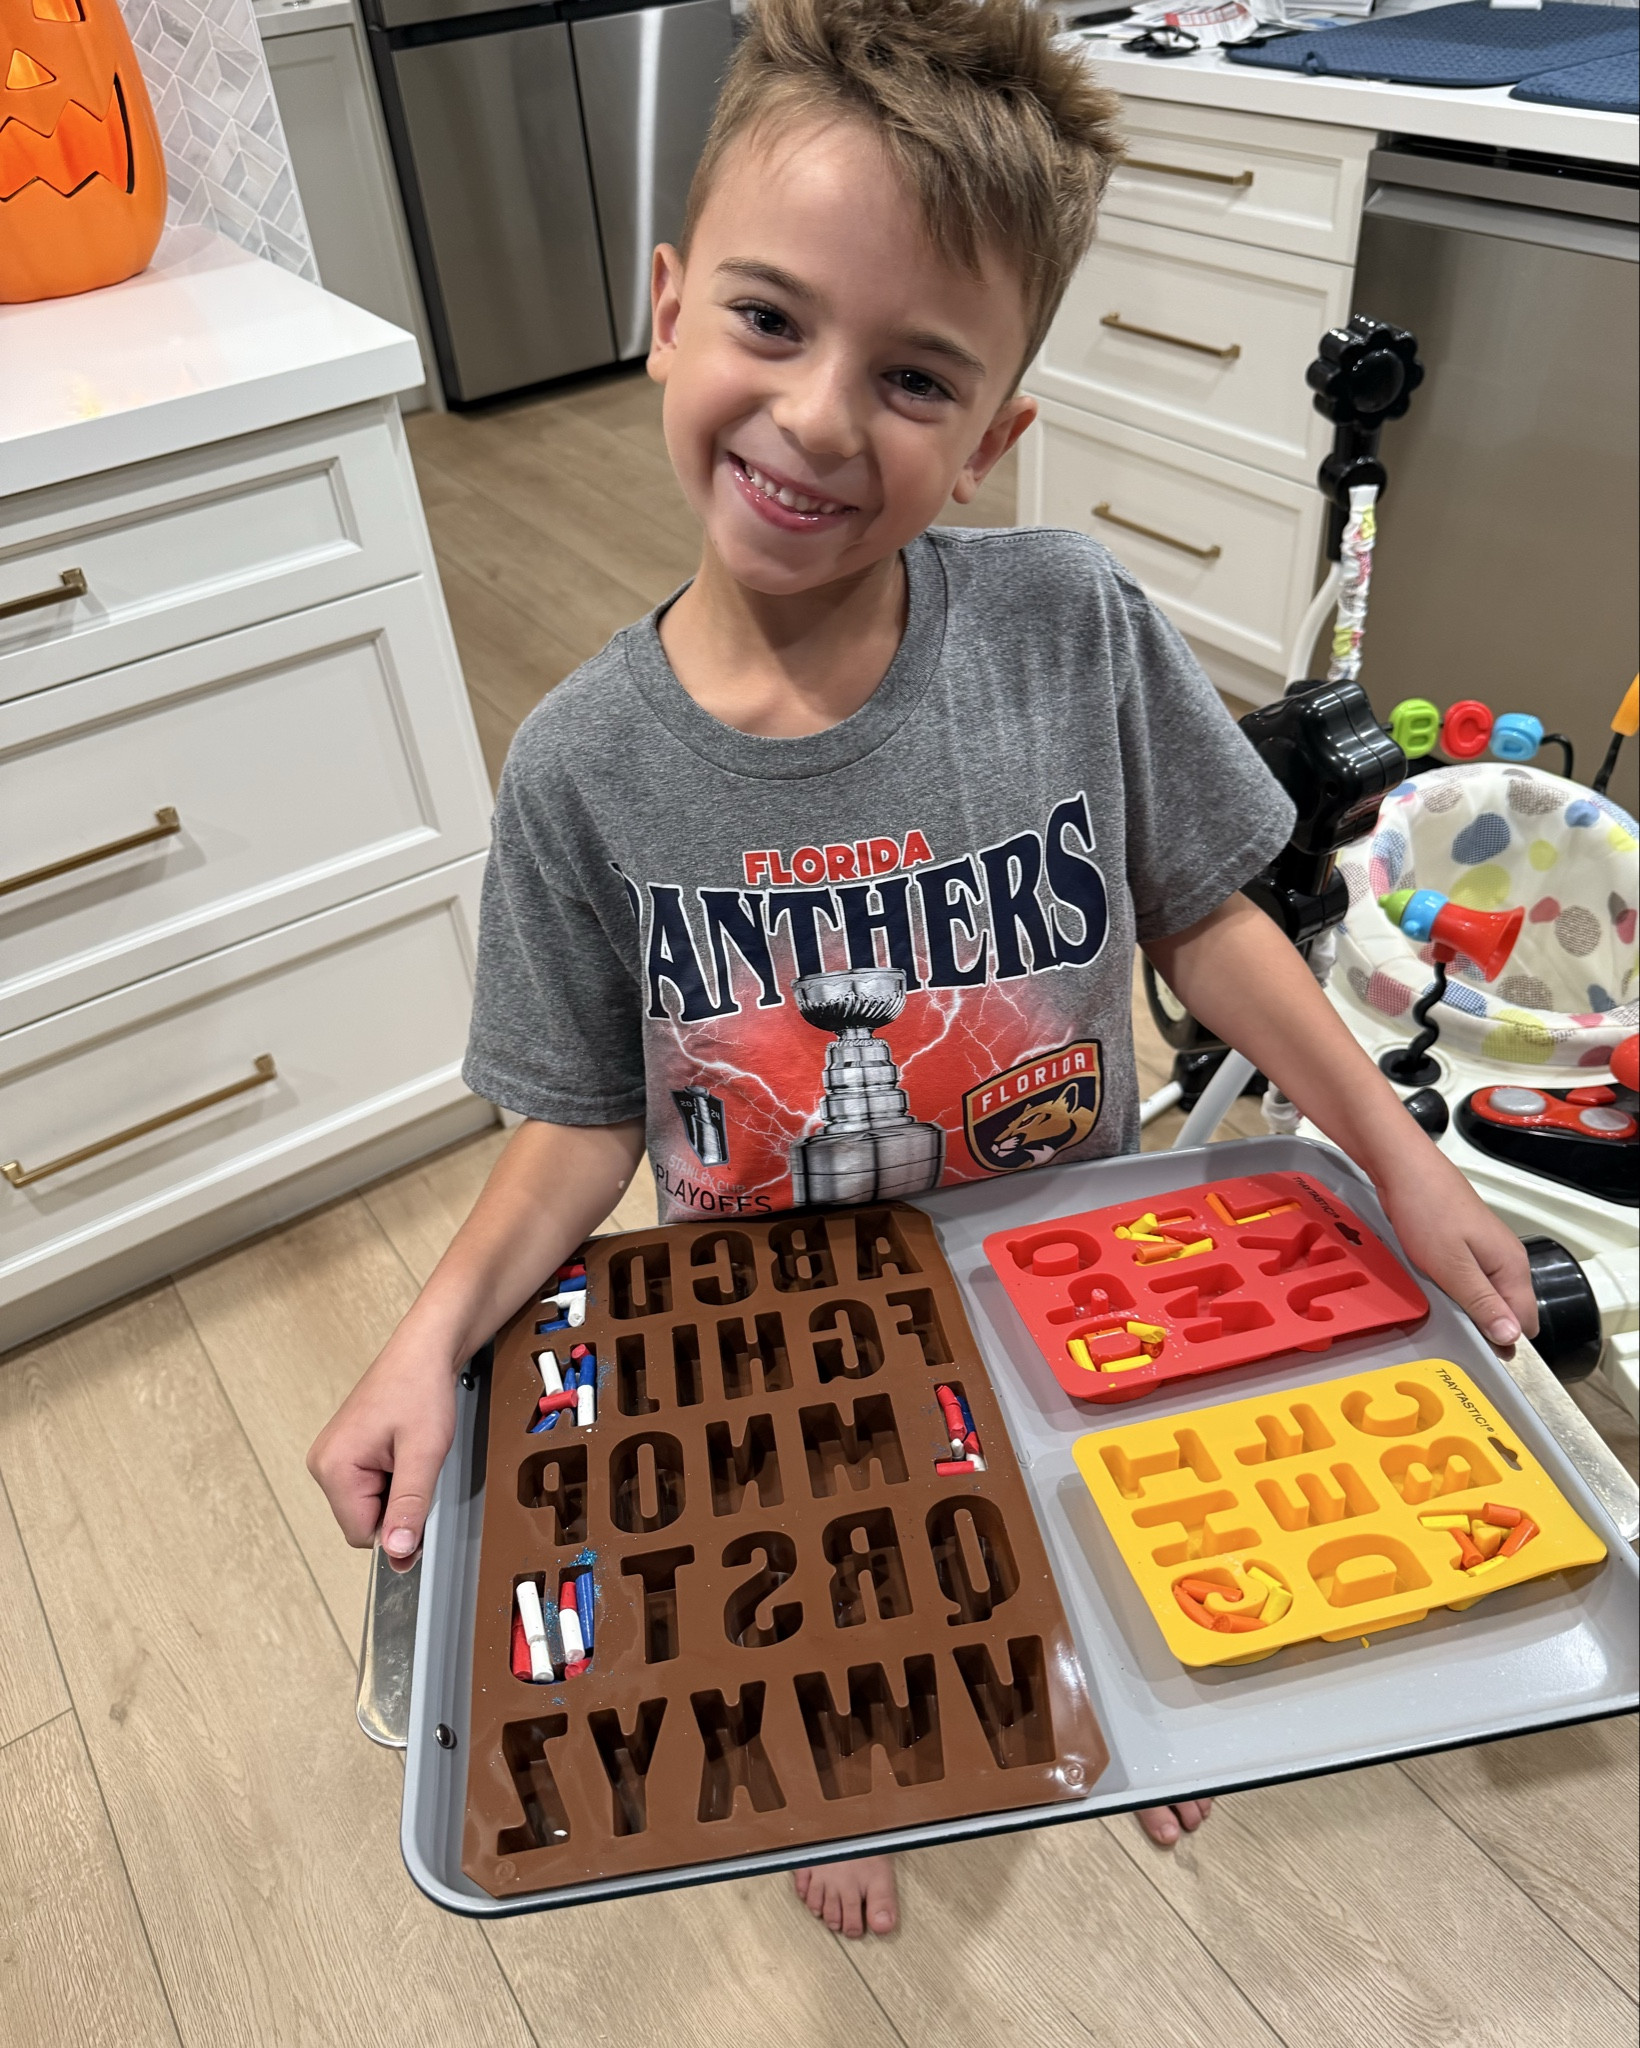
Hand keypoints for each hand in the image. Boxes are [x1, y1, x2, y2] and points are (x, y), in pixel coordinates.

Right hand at [306, 1325, 457, 1570]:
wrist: (424, 1351)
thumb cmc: (421, 1390)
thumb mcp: (424, 1453)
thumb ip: (409, 1505)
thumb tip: (397, 1552)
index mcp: (333, 1468)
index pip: (362, 1534)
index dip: (398, 1531)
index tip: (425, 1510)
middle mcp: (323, 1464)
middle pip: (363, 1521)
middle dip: (397, 1508)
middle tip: (420, 1471)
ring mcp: (331, 1458)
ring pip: (368, 1505)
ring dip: (396, 1492)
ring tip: (412, 1457)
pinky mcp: (344, 1452)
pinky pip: (367, 1487)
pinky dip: (391, 1480)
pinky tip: (404, 1453)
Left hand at [1376, 1145, 1537, 1349]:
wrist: (1404, 1168)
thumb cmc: (1427, 1210)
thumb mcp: (1453, 1267)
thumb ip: (1483, 1304)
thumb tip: (1512, 1337)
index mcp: (1513, 1267)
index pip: (1525, 1322)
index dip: (1502, 1339)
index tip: (1475, 1345)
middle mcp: (1508, 1259)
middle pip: (1508, 1309)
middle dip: (1483, 1322)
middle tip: (1449, 1317)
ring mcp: (1488, 1249)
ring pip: (1487, 1294)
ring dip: (1466, 1303)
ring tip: (1438, 1296)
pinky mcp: (1468, 1243)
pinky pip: (1470, 1277)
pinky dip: (1454, 1284)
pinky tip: (1434, 1280)